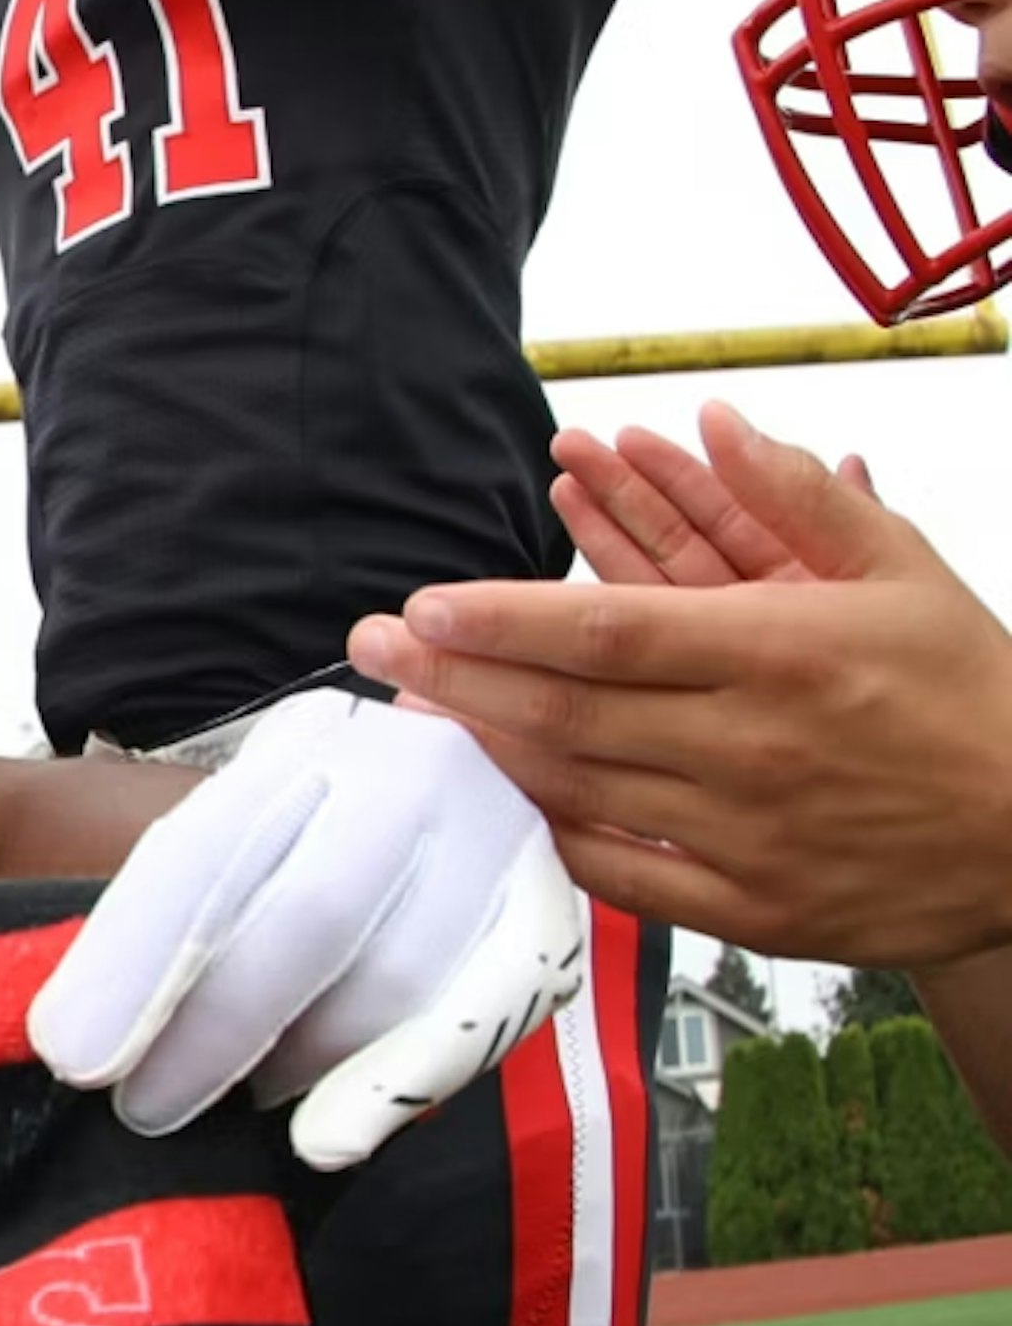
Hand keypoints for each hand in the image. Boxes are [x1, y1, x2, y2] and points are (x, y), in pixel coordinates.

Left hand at [30, 690, 583, 1166]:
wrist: (421, 808)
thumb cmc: (279, 855)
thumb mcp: (202, 837)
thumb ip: (153, 916)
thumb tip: (74, 1034)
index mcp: (302, 741)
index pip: (201, 854)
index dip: (132, 962)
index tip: (72, 1055)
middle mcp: (410, 769)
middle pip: (308, 915)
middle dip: (216, 1029)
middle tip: (144, 1108)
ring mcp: (496, 834)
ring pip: (397, 975)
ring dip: (301, 1062)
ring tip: (233, 1102)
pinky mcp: (548, 911)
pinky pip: (487, 1011)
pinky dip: (403, 1081)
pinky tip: (329, 1137)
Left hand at [355, 404, 1011, 962]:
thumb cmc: (968, 695)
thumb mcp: (900, 575)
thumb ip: (795, 496)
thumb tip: (711, 420)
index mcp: (780, 655)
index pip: (605, 632)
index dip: (498, 621)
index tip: (420, 608)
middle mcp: (749, 747)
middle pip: (563, 711)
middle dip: (452, 678)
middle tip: (373, 648)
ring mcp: (742, 835)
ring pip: (576, 787)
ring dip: (485, 746)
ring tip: (421, 707)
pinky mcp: (746, 906)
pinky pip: (616, 870)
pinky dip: (553, 828)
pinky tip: (511, 788)